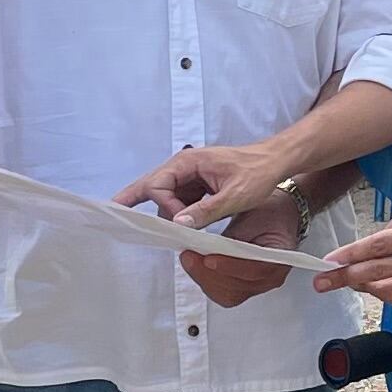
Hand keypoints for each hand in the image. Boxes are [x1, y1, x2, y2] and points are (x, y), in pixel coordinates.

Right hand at [116, 138, 296, 226]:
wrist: (275, 162)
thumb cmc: (258, 172)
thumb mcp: (234, 196)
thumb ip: (206, 210)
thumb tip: (178, 223)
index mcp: (189, 162)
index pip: (157, 185)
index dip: (165, 206)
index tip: (180, 223)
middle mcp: (184, 165)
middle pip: (153, 185)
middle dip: (138, 199)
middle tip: (116, 212)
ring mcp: (190, 175)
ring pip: (165, 195)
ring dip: (170, 212)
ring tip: (179, 229)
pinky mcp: (198, 184)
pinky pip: (180, 199)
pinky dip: (181, 212)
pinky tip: (187, 225)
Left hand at [182, 200, 305, 307]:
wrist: (275, 215)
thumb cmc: (268, 212)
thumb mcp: (252, 213)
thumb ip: (230, 234)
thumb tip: (203, 245)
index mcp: (280, 258)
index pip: (255, 270)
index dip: (230, 267)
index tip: (208, 259)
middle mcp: (270, 278)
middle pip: (237, 288)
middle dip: (209, 274)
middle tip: (189, 255)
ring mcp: (257, 286)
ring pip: (227, 294)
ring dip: (204, 278)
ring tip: (189, 258)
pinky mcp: (243, 287)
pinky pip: (222, 293)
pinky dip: (206, 281)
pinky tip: (196, 266)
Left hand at [319, 194, 391, 308]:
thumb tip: (369, 247)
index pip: (376, 247)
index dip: (349, 255)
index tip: (328, 261)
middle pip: (376, 273)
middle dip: (344, 278)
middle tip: (322, 282)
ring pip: (387, 292)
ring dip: (364, 287)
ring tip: (352, 280)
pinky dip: (388, 295)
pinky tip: (378, 286)